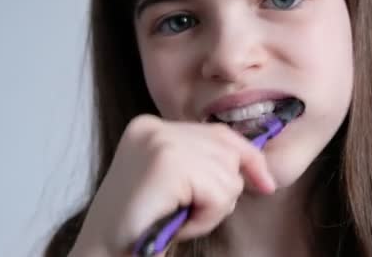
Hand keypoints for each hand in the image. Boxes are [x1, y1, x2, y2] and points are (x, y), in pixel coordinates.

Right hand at [69, 115, 275, 255]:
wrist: (106, 253)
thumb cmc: (143, 225)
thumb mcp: (175, 183)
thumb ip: (201, 162)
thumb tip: (255, 165)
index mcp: (151, 127)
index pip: (218, 132)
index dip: (248, 157)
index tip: (265, 182)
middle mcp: (154, 127)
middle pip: (228, 149)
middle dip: (224, 188)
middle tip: (192, 213)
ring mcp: (160, 142)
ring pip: (228, 173)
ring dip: (213, 207)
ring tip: (180, 218)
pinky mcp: (167, 163)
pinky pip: (218, 191)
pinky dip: (207, 216)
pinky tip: (180, 222)